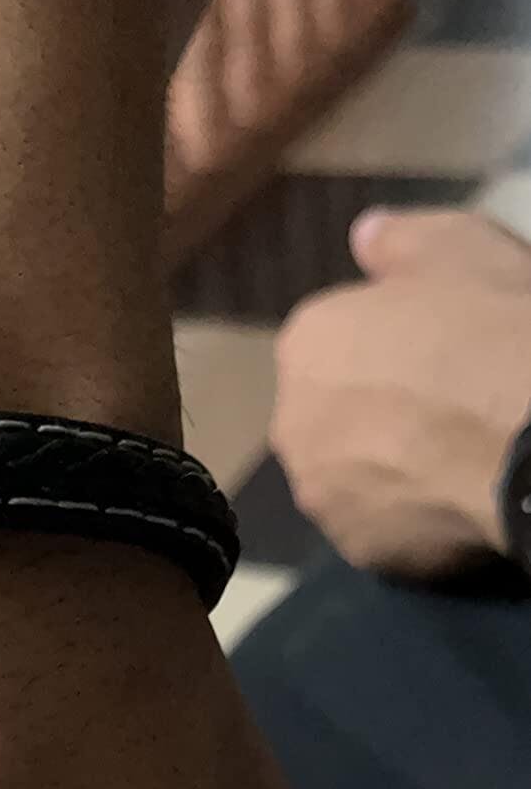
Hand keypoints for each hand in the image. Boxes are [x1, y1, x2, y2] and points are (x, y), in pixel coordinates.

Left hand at [271, 207, 530, 575]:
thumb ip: (399, 241)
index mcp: (307, 343)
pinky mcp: (360, 552)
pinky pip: (382, 530)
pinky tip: (457, 502)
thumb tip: (363, 236)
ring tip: (454, 463)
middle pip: (334, 417)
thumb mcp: (460, 247)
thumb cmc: (496, 329)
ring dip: (388, 471)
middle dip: (376, 415)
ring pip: (352, 479)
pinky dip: (411, 521)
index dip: (391, 348)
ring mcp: (322, 496)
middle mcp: (292, 424)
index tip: (439, 352)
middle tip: (448, 411)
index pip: (336, 345)